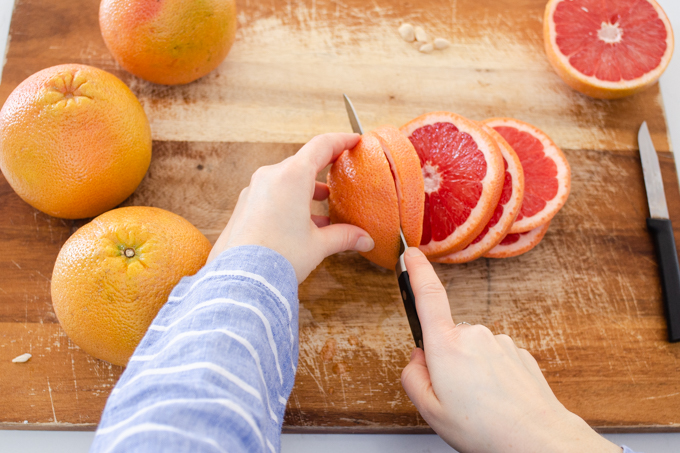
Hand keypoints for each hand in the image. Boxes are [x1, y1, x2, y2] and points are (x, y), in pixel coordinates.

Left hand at [207, 133, 374, 282]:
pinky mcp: (244, 207)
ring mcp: (253, 191)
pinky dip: (289, 203)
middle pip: (302, 164)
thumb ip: (344, 236)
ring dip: (306, 193)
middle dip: (324, 173)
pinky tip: (300, 225)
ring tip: (324, 213)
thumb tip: (364, 238)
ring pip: (286, 182)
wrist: (241, 279)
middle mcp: (269, 177)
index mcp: (291, 177)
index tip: (353, 140)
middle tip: (341, 180)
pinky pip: (271, 196)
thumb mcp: (318, 245)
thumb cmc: (278, 258)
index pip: (321, 146)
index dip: (341, 141)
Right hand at [400, 247, 620, 452]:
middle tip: (454, 395)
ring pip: (471, 350)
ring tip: (481, 403)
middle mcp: (474, 335)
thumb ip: (412, 377)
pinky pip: (493, 358)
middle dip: (444, 360)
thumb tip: (417, 358)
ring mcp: (499, 341)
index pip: (428, 296)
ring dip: (470, 370)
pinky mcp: (518, 352)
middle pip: (447, 338)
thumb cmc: (483, 428)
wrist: (536, 439)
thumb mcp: (429, 410)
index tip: (410, 254)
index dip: (416, 272)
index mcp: (446, 346)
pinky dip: (491, 375)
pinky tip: (497, 399)